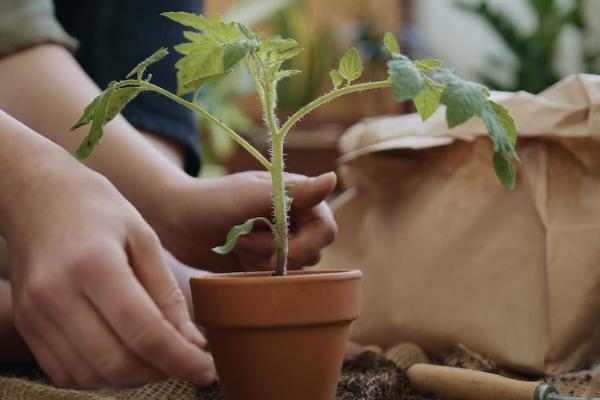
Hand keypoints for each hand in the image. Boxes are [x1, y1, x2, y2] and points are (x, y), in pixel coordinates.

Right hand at [3, 153, 214, 387]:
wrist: (38, 196)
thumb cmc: (99, 210)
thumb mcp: (144, 238)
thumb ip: (167, 293)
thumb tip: (193, 343)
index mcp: (94, 265)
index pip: (144, 332)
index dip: (181, 359)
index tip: (207, 371)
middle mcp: (56, 295)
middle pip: (117, 362)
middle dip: (160, 371)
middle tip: (185, 361)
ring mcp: (34, 314)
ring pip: (91, 375)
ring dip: (133, 378)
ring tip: (158, 358)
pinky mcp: (26, 324)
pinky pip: (66, 372)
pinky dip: (102, 376)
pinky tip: (125, 356)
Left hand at [155, 171, 337, 271]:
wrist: (175, 220)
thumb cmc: (211, 200)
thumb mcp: (251, 196)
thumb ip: (293, 193)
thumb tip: (334, 179)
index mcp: (297, 197)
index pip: (326, 228)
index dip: (307, 243)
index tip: (278, 248)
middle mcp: (294, 219)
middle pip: (313, 253)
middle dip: (276, 253)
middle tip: (243, 240)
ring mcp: (279, 241)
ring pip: (294, 268)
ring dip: (262, 261)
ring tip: (236, 243)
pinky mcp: (263, 260)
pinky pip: (274, 277)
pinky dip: (254, 272)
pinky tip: (235, 256)